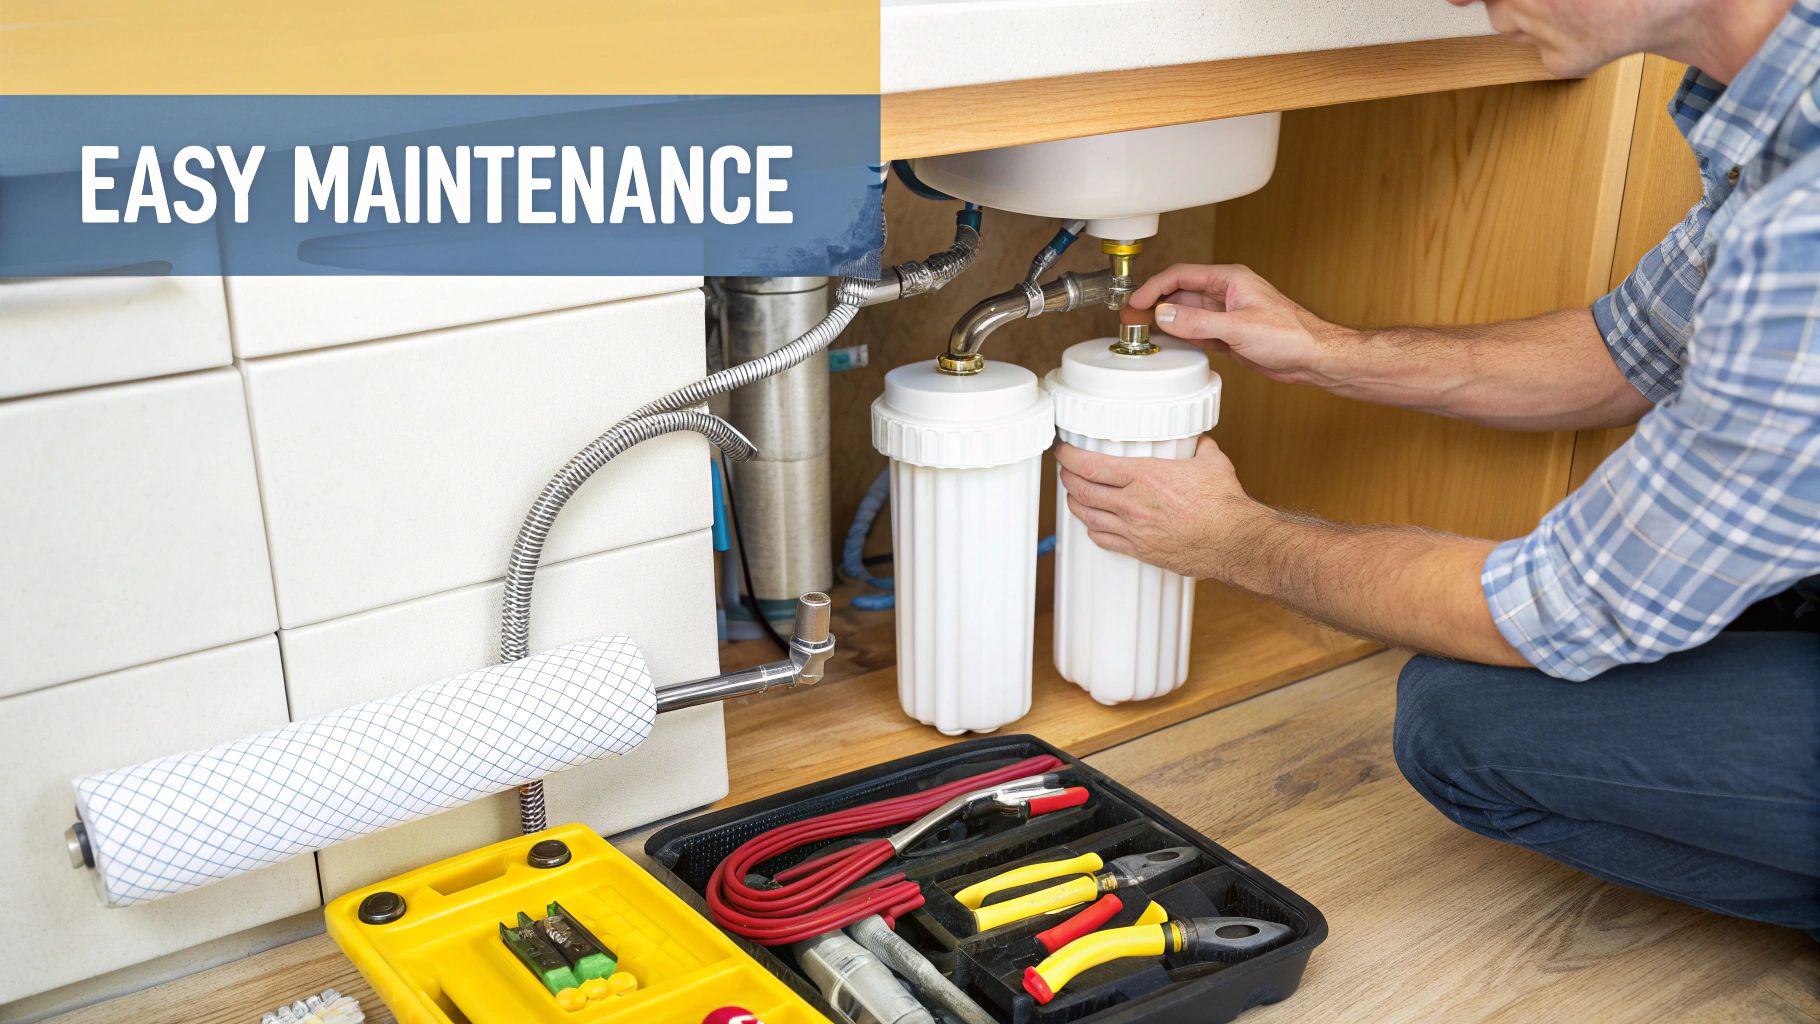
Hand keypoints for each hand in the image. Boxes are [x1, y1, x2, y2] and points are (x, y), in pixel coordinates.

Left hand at [1054, 436, 1259, 579]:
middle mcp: (1132, 503)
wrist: (1233, 541)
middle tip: (1066, 472)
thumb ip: (1200, 449)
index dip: (1069, 458)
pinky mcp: (1141, 551)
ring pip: (1089, 516)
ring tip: (1073, 495)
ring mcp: (1134, 530)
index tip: (1063, 452)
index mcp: (1144, 476)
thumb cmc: (1224, 505)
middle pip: (1083, 491)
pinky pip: (1105, 541)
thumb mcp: (1212, 463)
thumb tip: (1201, 442)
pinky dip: (1093, 531)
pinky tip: (1093, 526)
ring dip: (1076, 504)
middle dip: (1068, 479)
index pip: (1091, 466)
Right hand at [1128, 264, 1350, 387]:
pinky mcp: (1228, 333)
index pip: (1182, 276)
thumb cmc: (1290, 335)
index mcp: (1230, 280)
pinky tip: (1167, 342)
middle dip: (1154, 304)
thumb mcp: (1238, 328)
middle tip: (1130, 318)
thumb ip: (1198, 323)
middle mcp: (1226, 294)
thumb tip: (1164, 316)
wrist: (1313, 358)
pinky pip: (1196, 331)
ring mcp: (1226, 314)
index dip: (1155, 287)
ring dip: (1164, 321)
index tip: (1137, 302)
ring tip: (1141, 331)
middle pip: (1180, 293)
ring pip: (1185, 313)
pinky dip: (1179, 335)